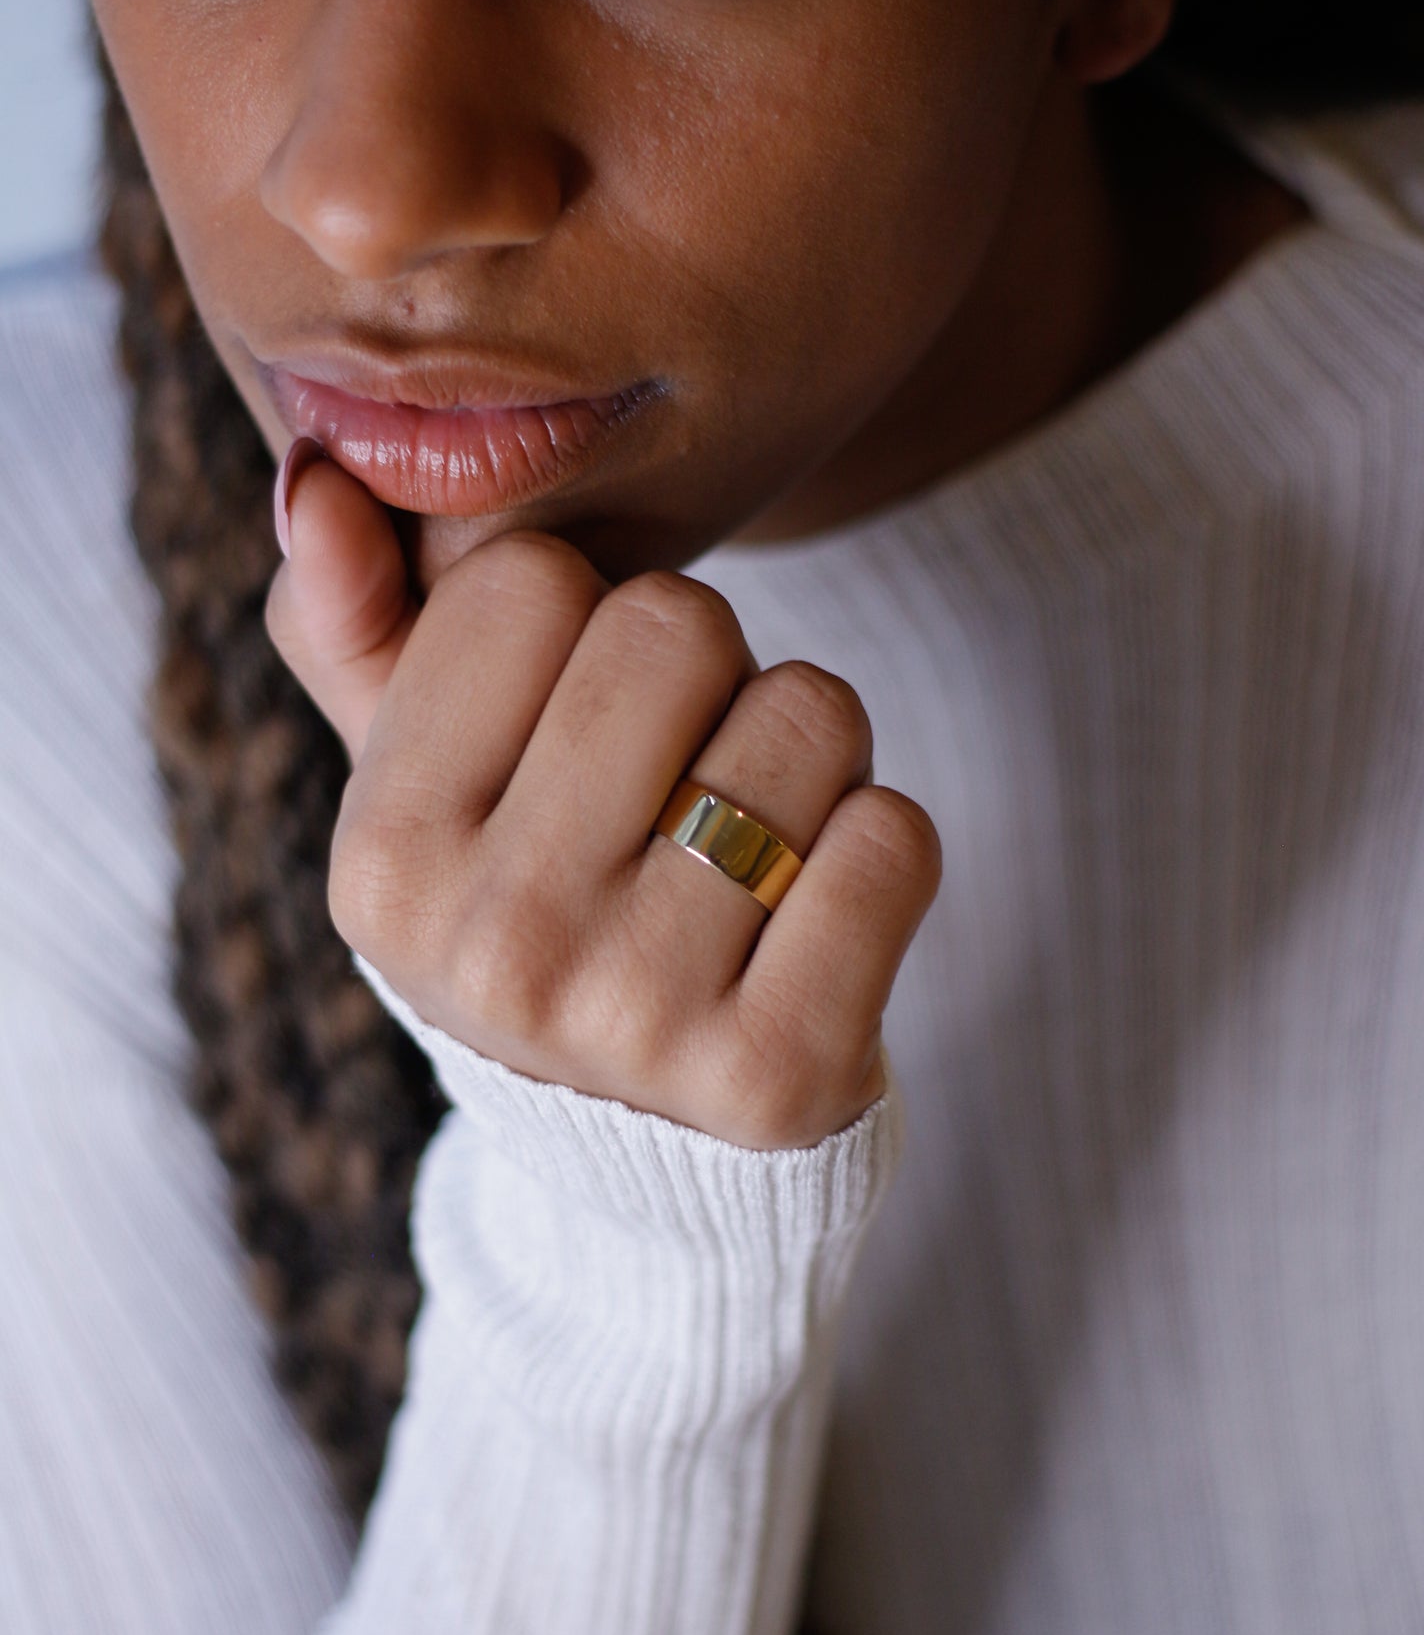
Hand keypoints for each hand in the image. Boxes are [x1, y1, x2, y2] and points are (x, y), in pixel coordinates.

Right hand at [265, 452, 941, 1148]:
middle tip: (684, 777)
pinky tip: (813, 916)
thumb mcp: (423, 789)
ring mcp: (635, 1018)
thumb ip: (357, 626)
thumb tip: (317, 479)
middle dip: (712, 671)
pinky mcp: (776, 1073)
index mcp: (385, 859)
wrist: (639, 1154)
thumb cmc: (537, 912)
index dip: (585, 619)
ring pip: (811, 711)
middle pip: (680, 624)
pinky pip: (894, 836)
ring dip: (808, 754)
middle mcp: (494, 948)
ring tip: (748, 848)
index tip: (578, 723)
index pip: (531, 580)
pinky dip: (879, 847)